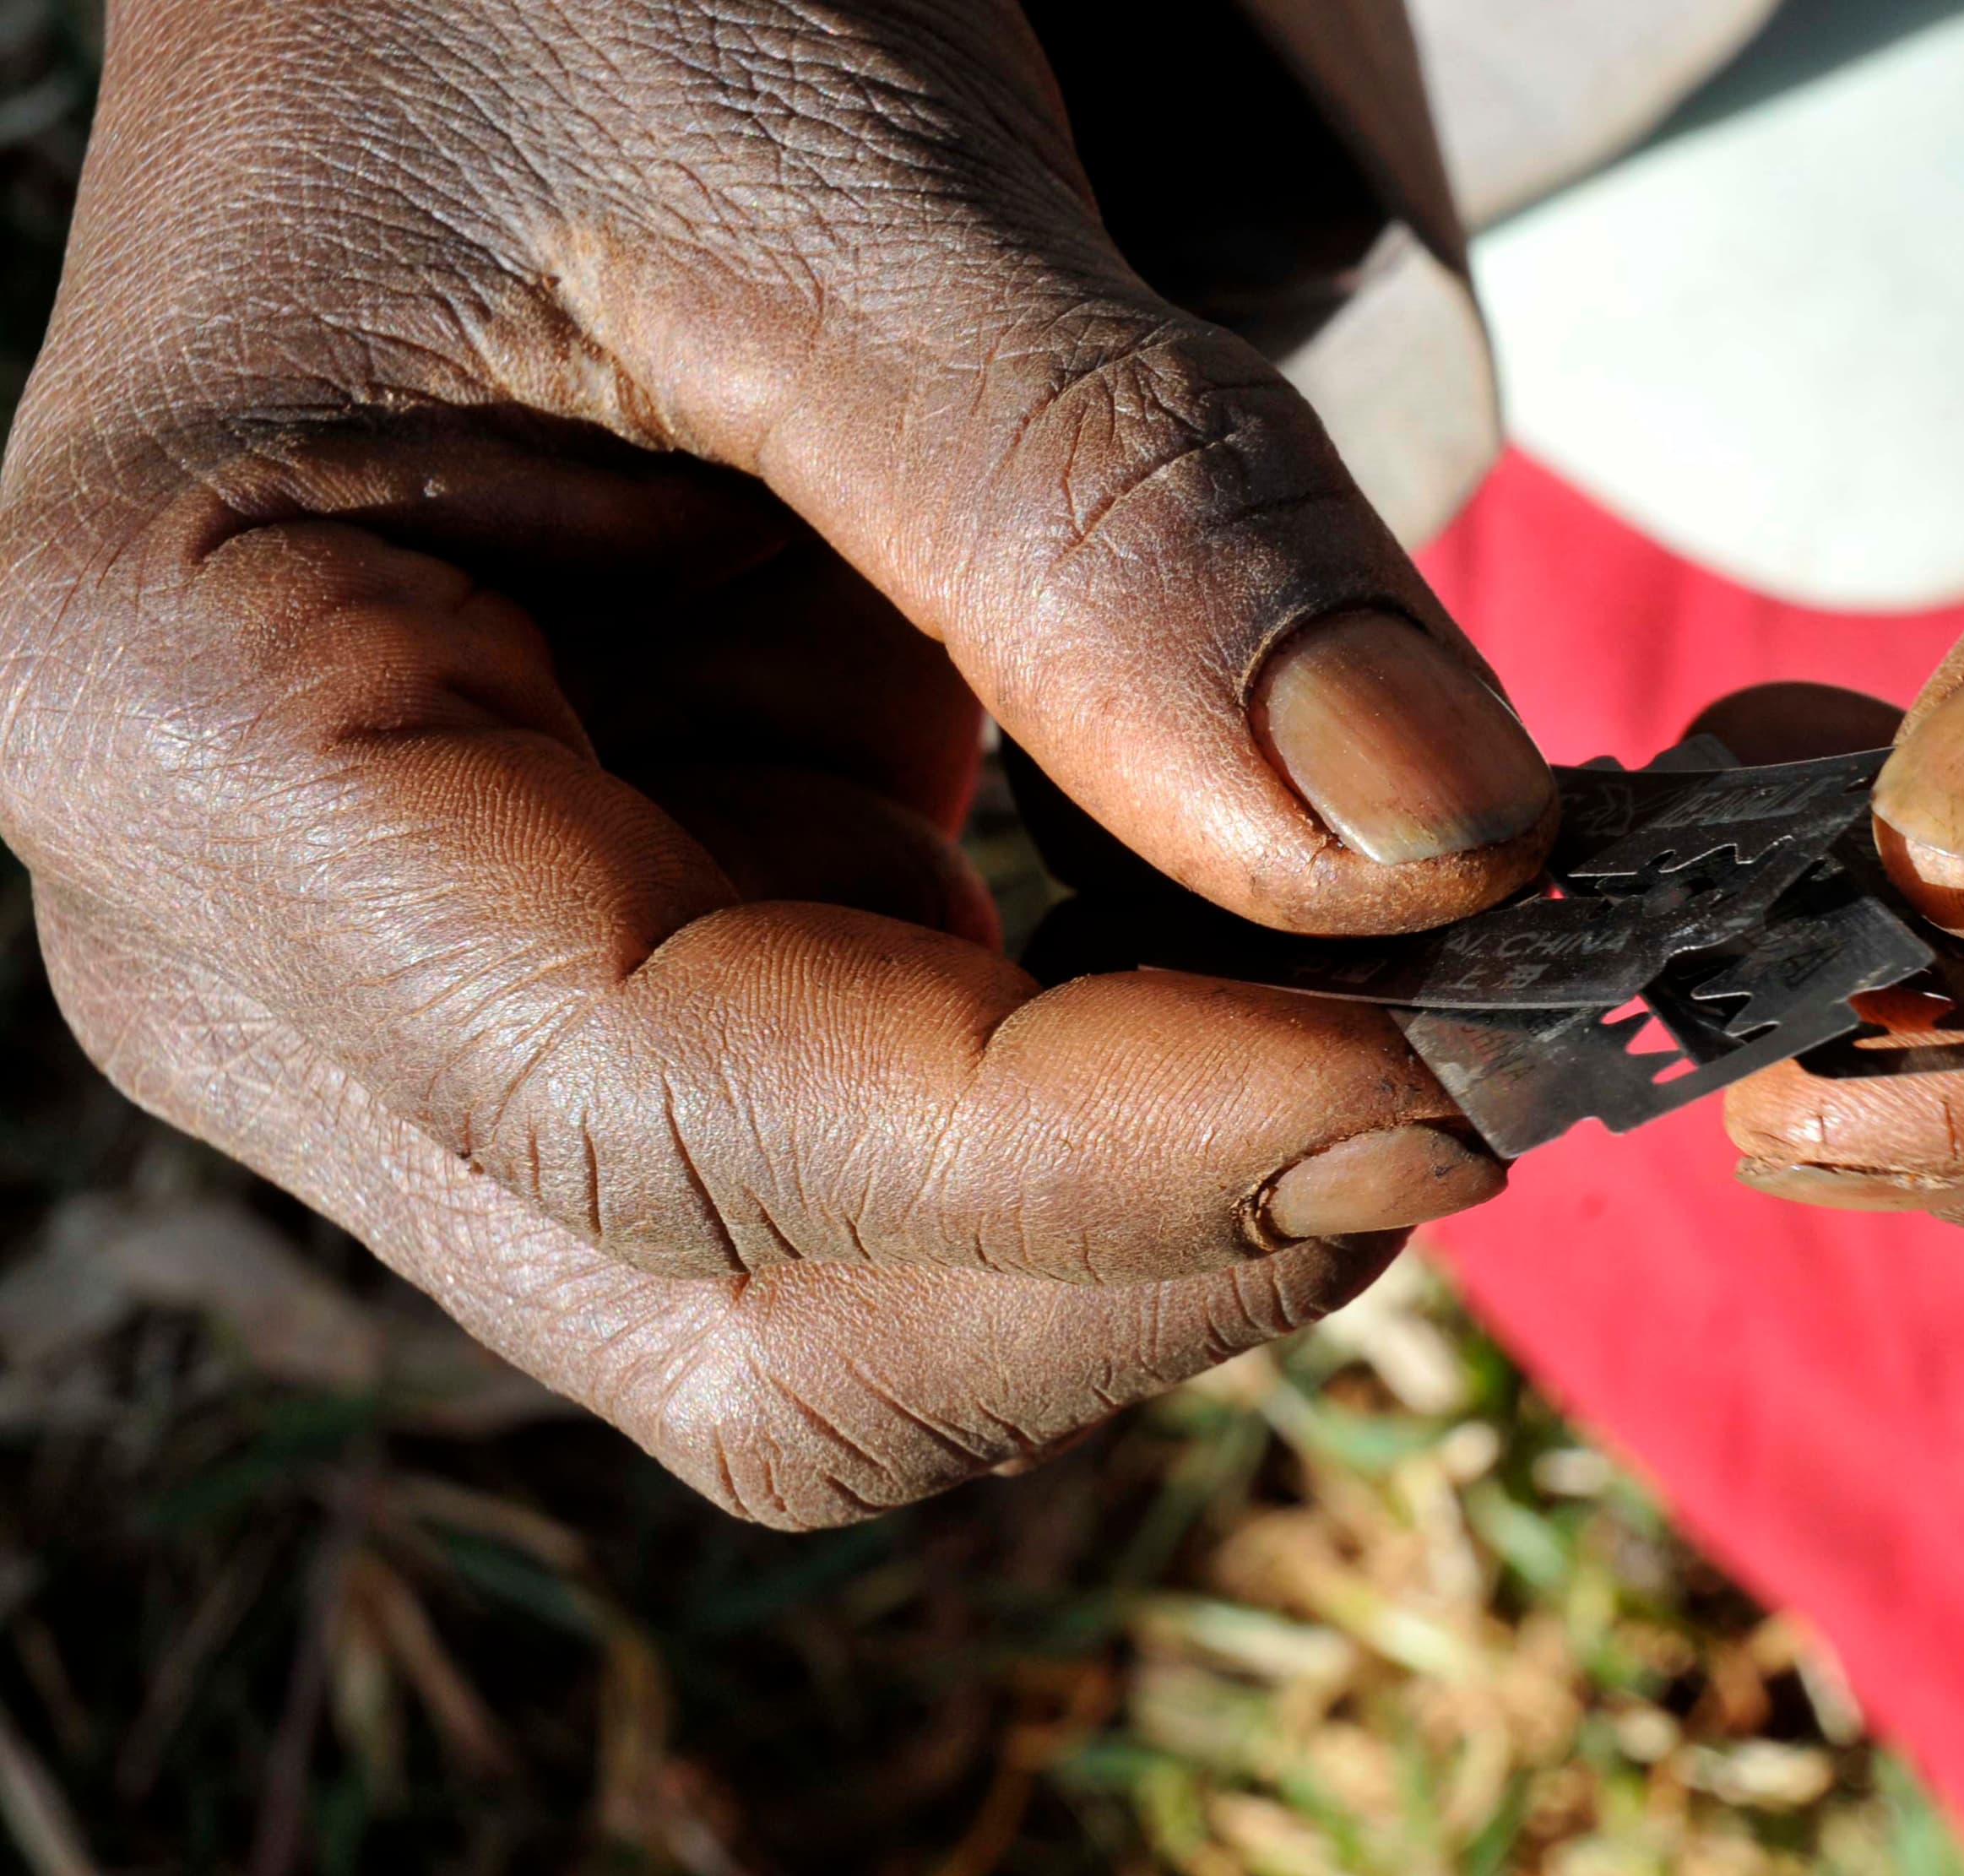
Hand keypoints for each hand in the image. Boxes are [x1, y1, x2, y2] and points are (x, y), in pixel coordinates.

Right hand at [0, 0, 1553, 1522]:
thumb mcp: (826, 165)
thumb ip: (1113, 517)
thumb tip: (1428, 844)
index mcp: (196, 736)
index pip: (671, 1114)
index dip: (1092, 1159)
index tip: (1436, 1081)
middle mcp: (274, 962)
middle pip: (759, 1330)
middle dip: (1144, 1249)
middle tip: (1475, 1063)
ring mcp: (456, 1013)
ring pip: (856, 1322)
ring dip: (1170, 1227)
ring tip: (1419, 1012)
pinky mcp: (642, 985)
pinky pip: (914, 1188)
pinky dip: (1141, 1139)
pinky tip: (1306, 986)